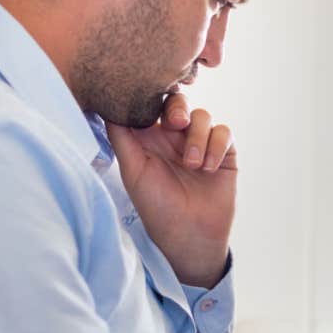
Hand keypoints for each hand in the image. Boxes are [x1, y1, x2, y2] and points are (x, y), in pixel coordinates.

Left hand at [106, 93, 235, 287]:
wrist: (189, 235)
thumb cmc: (156, 206)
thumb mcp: (132, 170)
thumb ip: (121, 137)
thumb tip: (108, 105)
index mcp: (150, 136)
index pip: (152, 103)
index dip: (153, 97)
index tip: (151, 108)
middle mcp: (175, 136)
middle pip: (180, 101)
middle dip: (179, 107)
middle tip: (176, 123)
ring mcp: (200, 143)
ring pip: (203, 116)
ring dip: (198, 137)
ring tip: (192, 164)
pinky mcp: (224, 153)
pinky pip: (224, 133)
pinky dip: (216, 147)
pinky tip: (208, 169)